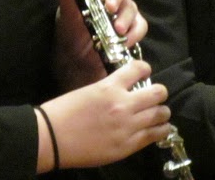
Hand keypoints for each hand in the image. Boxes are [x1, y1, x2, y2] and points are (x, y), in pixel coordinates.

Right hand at [37, 60, 171, 170]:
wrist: (52, 138)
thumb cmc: (63, 112)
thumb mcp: (89, 91)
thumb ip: (109, 90)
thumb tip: (124, 90)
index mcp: (110, 87)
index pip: (139, 69)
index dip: (144, 69)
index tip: (144, 73)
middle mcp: (123, 104)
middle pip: (157, 92)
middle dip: (159, 92)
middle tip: (156, 96)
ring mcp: (127, 126)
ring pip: (160, 114)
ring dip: (162, 112)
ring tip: (161, 114)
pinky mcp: (127, 146)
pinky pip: (153, 136)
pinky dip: (160, 130)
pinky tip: (160, 129)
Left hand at [49, 0, 148, 90]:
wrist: (76, 64)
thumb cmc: (71, 34)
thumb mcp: (66, 15)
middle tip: (109, 7)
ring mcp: (124, 10)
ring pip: (132, 5)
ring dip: (125, 16)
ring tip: (117, 30)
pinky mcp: (133, 28)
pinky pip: (141, 25)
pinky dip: (135, 32)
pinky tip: (125, 41)